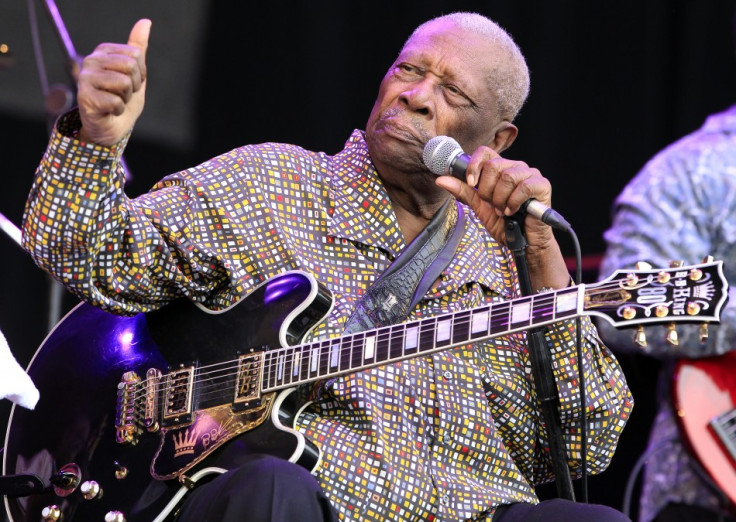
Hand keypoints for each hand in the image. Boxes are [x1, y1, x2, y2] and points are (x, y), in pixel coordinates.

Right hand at [76, 19, 150, 145]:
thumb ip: (139, 48)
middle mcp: (91, 60)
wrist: (112, 127)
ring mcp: (85, 77)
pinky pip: (116, 101)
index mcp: (104, 51)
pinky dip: (118, 110)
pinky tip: (109, 110)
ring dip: (126, 99)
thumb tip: (145, 22)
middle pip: (130, 66)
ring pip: (124, 83)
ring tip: (116, 101)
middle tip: (124, 94)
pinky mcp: (84, 97)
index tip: (132, 83)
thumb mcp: (136, 74)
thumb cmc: (123, 100)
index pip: (136, 55)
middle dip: (134, 86)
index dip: (140, 74)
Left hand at [436, 146, 569, 289]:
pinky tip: (513, 212)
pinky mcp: (542, 185)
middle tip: (491, 205)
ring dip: (500, 199)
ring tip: (502, 211)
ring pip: (507, 176)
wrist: (522, 243)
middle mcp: (516, 167)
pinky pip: (523, 187)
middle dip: (486, 190)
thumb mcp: (479, 207)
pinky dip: (513, 202)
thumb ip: (463, 192)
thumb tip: (440, 179)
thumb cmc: (504, 224)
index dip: (474, 165)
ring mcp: (531, 174)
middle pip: (493, 165)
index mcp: (501, 169)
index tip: (470, 183)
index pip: (485, 152)